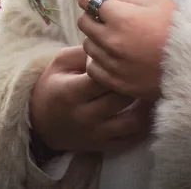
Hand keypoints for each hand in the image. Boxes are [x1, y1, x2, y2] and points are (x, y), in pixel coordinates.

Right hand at [28, 45, 154, 154]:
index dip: (119, 66)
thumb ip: (85, 52)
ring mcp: (95, 134)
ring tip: (149, 90)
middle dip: (135, 83)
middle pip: (121, 99)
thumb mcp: (61, 62)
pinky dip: (144, 126)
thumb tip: (112, 44)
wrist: (40, 122)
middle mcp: (84, 116)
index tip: (128, 55)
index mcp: (71, 93)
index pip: (102, 78)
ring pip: (131, 122)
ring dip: (145, 107)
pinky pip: (131, 140)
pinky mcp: (103, 146)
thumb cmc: (54, 85)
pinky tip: (148, 110)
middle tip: (146, 70)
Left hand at [76, 0, 177, 100]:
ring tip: (116, 36)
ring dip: (96, 38)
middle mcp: (112, 41)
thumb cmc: (178, 25)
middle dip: (92, 15)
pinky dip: (98, 60)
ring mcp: (112, 63)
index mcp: (121, 17)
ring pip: (87, 45)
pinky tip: (113, 56)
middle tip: (106, 15)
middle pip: (84, 22)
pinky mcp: (116, 82)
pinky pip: (93, 67)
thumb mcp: (154, 0)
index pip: (88, 0)